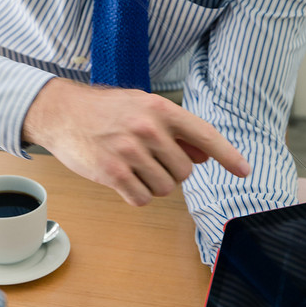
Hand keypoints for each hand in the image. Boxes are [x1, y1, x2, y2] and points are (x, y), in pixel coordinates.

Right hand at [22, 79, 249, 206]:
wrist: (61, 112)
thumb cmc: (105, 110)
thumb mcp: (143, 108)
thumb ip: (176, 131)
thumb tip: (204, 155)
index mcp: (160, 109)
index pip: (205, 135)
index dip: (228, 155)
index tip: (244, 171)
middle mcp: (148, 129)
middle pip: (184, 172)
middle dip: (171, 172)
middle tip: (148, 158)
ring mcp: (129, 152)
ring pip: (165, 188)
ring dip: (153, 184)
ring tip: (132, 165)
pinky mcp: (112, 173)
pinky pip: (142, 199)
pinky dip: (136, 194)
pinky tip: (122, 178)